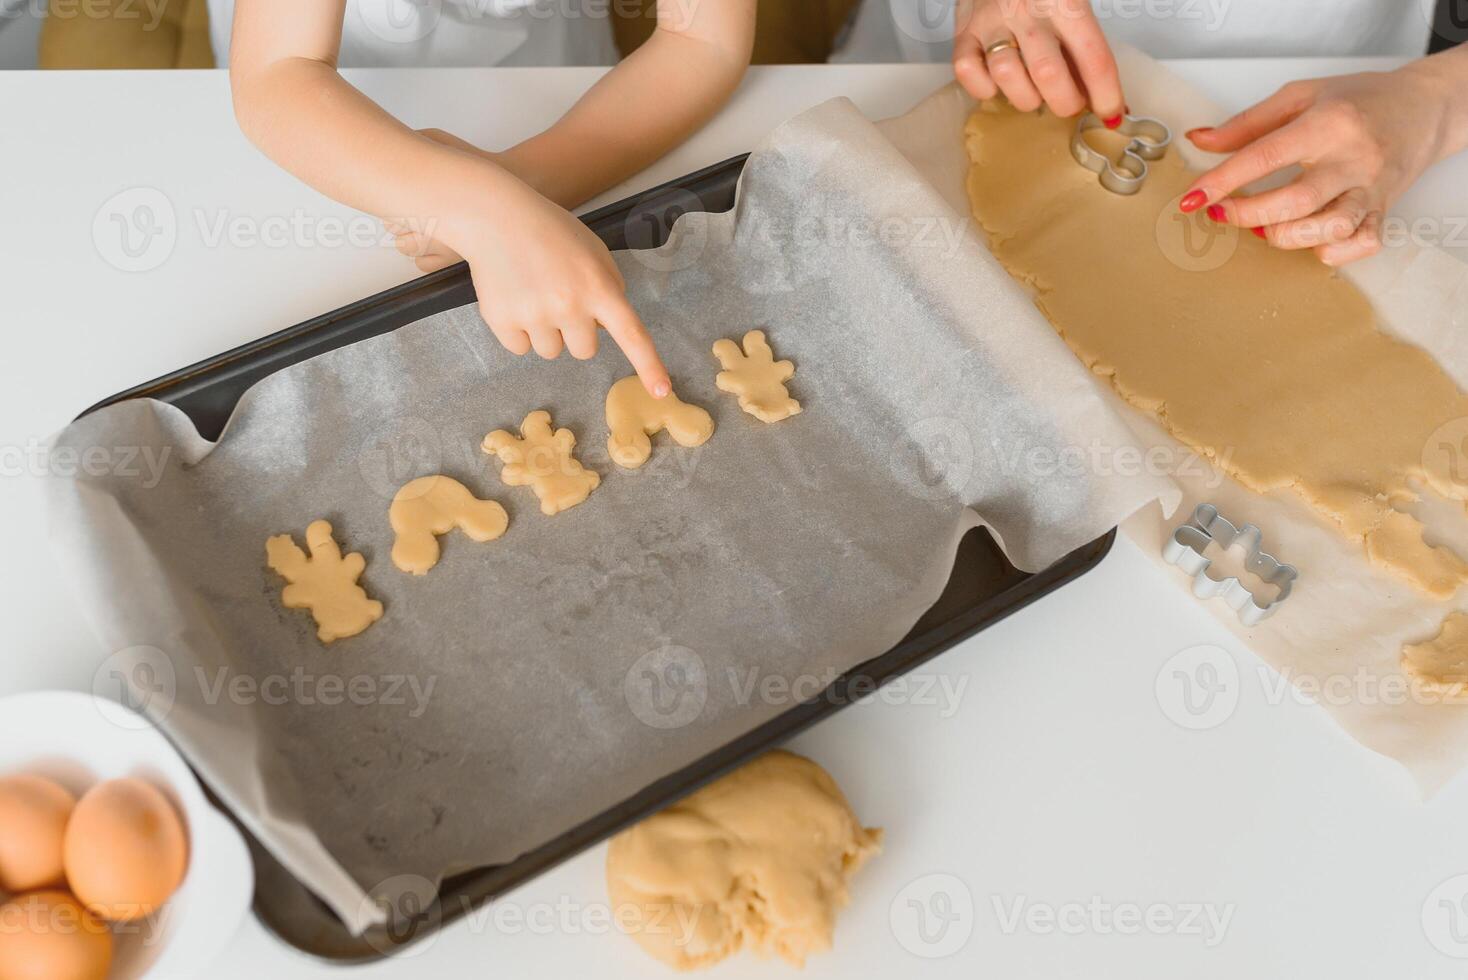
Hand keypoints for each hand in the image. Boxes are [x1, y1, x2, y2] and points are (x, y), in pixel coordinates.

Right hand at [389, 130, 670, 396]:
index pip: (631, 334)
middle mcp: (570, 306)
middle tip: (557, 296)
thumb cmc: (550, 232)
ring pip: (551, 352)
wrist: (496, 217)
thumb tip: (609, 327)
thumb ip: (609, 287)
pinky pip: (520, 348)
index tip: (662, 392)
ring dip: (545, 331)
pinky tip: (512, 298)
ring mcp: (534, 316)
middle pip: (584, 350)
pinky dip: (516, 331)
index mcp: (598, 287)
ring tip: (532, 292)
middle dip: (575, 331)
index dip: (648, 365)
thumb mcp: (593, 251)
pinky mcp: (502, 322)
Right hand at [952, 0, 1123, 122]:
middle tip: (1069, 102)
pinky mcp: (962, 32)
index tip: (1111, 114)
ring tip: (1034, 91)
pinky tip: (998, 81)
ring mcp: (991, 22)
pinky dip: (984, 87)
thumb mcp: (1071, 0)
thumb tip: (1100, 94)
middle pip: (1050, 75)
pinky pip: (968, 72)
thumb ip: (1084, 42)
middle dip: (1066, 103)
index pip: (1094, 57)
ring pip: (1007, 77)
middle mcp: (1027, 10)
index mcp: (1064, 0)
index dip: (1106, 94)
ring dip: (1026, 97)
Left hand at [1179, 57, 1467, 266]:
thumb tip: (1199, 140)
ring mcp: (1371, 189)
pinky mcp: (1383, 210)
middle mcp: (1353, 159)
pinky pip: (1360, 244)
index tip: (1192, 199)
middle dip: (1247, 214)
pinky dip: (1330, 251)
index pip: (1264, 157)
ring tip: (1265, 226)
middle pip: (1295, 202)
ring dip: (1285, 236)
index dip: (1222, 181)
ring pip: (1329, 230)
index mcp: (1327, 124)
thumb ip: (1247, 123)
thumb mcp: (1300, 97)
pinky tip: (1309, 239)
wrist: (1424, 108)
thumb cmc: (1358, 100)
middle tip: (1221, 214)